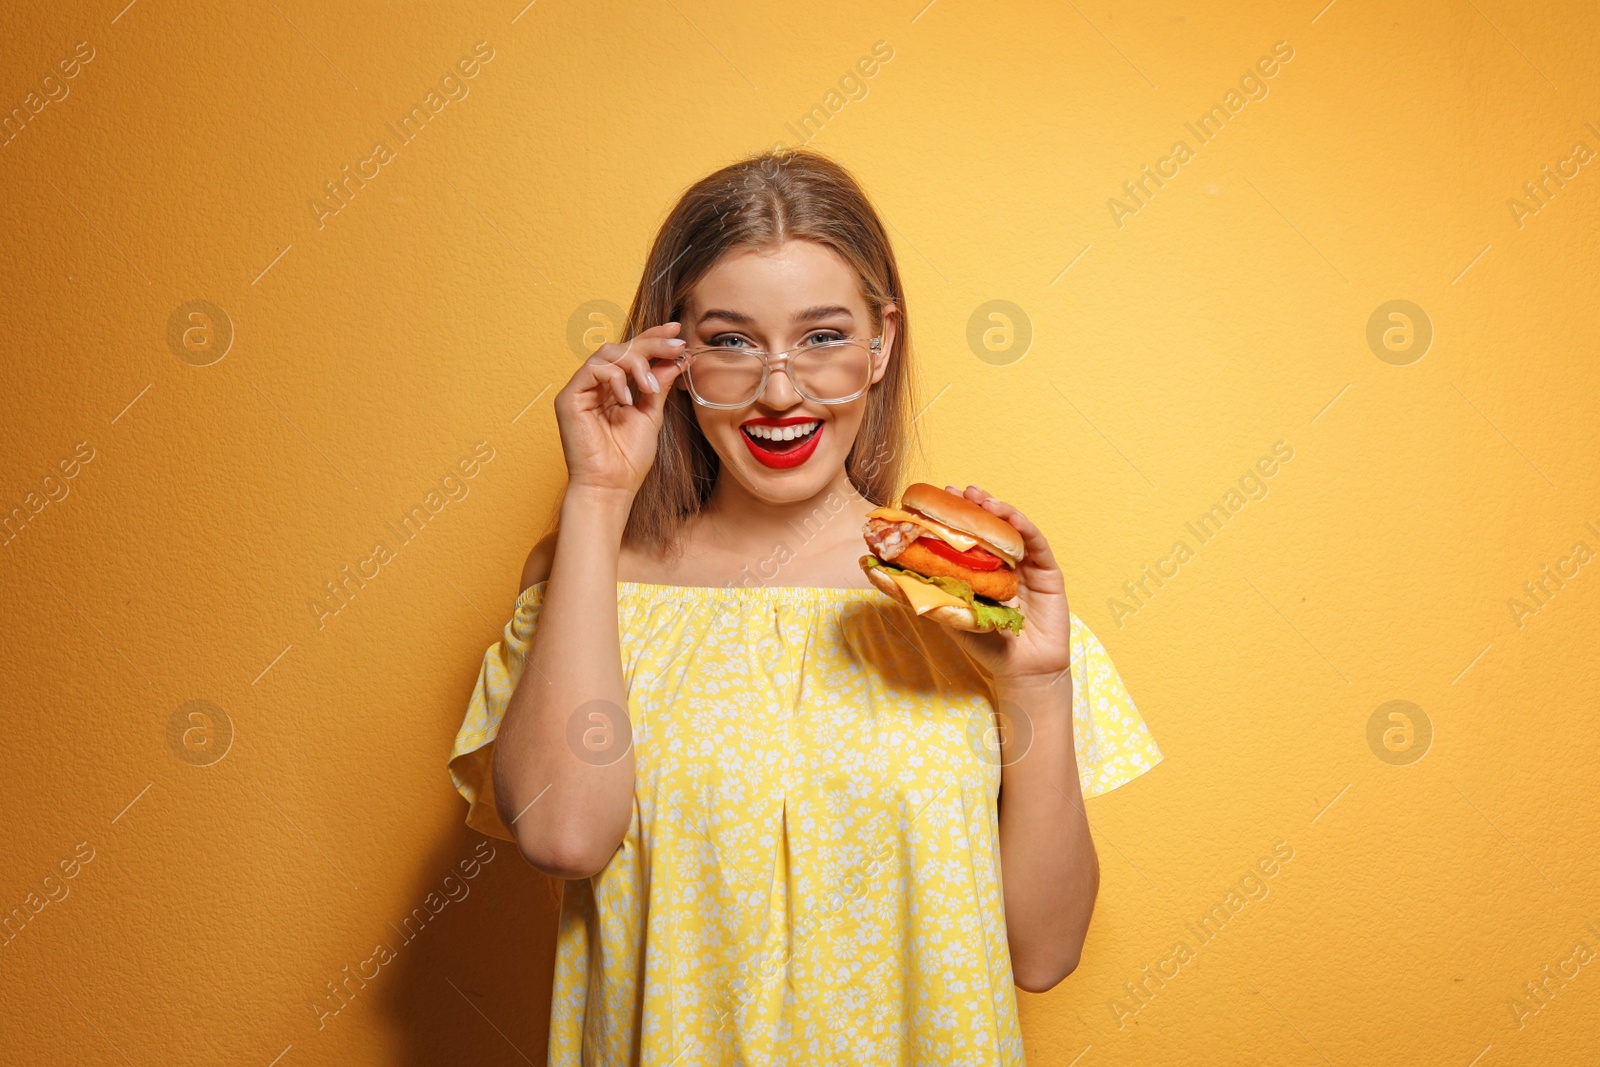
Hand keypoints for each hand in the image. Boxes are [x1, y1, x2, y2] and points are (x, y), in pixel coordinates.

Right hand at [553, 322, 686, 497]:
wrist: (612, 486)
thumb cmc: (628, 458)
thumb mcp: (651, 415)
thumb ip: (658, 385)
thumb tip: (675, 359)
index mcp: (614, 388)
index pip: (632, 353)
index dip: (653, 338)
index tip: (677, 332)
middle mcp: (596, 384)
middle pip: (621, 347)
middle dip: (651, 343)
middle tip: (676, 347)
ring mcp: (581, 389)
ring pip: (607, 352)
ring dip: (636, 363)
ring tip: (650, 388)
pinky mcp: (569, 397)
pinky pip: (593, 369)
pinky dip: (615, 379)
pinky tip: (627, 400)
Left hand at [939, 484, 1071, 689]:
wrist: (1022, 671)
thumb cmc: (987, 645)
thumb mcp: (950, 615)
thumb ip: (923, 593)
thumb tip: (878, 571)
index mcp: (982, 569)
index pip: (968, 535)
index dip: (954, 515)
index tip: (934, 498)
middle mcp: (1004, 563)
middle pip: (990, 525)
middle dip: (973, 505)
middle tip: (955, 490)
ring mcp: (1027, 565)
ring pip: (1013, 529)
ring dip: (998, 509)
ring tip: (980, 498)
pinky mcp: (1048, 573)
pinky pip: (1037, 544)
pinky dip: (1024, 527)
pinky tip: (1010, 517)